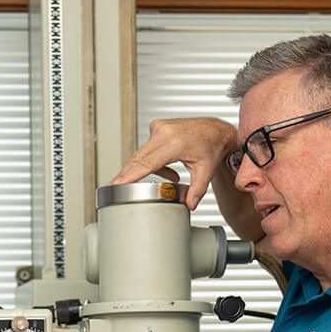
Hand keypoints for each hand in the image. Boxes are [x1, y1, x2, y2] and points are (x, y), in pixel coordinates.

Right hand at [109, 117, 237, 209]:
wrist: (216, 130)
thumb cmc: (212, 145)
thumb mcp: (206, 170)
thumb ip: (196, 189)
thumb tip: (189, 204)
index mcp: (175, 143)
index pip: (146, 163)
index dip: (129, 175)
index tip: (115, 184)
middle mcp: (164, 132)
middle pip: (138, 159)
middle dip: (129, 175)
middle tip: (117, 188)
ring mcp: (159, 127)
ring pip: (142, 154)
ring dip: (148, 169)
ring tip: (171, 177)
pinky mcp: (157, 127)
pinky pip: (147, 148)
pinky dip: (153, 161)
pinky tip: (169, 169)